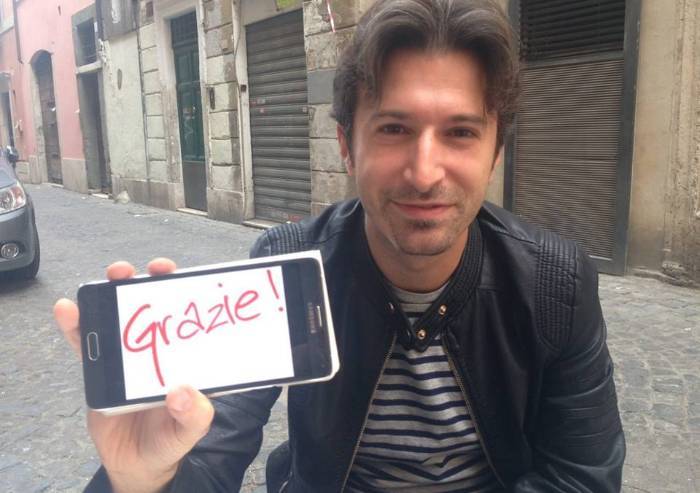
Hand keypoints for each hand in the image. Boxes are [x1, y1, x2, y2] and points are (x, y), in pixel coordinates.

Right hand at [54, 258, 214, 492]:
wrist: (136, 463)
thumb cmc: (169, 440)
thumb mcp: (190, 430)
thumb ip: (194, 415)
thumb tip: (183, 392)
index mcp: (184, 356)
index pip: (182, 315)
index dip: (177, 288)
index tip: (170, 273)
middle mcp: (156, 350)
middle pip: (148, 308)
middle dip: (141, 283)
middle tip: (132, 273)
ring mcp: (127, 357)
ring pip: (116, 318)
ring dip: (108, 295)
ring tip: (106, 281)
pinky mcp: (100, 369)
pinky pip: (86, 344)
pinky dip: (76, 326)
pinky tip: (68, 310)